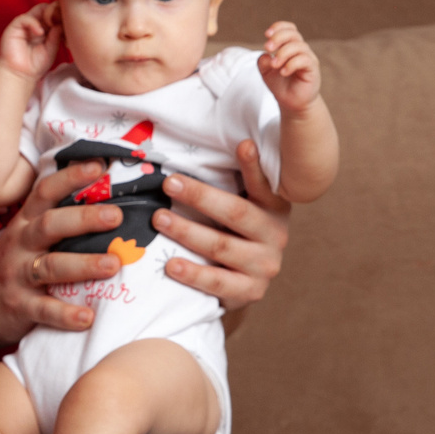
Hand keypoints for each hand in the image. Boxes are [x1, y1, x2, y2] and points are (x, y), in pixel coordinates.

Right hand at [0, 3, 63, 80]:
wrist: (21, 75)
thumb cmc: (35, 65)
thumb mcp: (52, 49)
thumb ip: (56, 36)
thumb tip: (62, 23)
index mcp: (44, 29)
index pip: (53, 14)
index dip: (60, 15)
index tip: (68, 21)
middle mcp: (34, 25)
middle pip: (46, 9)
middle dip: (55, 13)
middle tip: (61, 20)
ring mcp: (24, 25)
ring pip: (37, 9)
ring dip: (47, 16)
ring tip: (51, 27)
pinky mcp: (14, 28)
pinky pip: (25, 18)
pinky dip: (34, 23)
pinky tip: (40, 33)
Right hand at [0, 157, 127, 348]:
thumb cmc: (12, 266)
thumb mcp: (25, 236)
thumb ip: (56, 222)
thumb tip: (107, 202)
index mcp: (25, 222)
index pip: (45, 192)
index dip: (70, 177)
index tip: (99, 165)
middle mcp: (20, 244)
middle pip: (50, 225)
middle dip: (84, 219)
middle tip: (116, 216)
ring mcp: (18, 275)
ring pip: (51, 266)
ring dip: (84, 264)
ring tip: (113, 264)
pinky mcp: (19, 307)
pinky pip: (44, 310)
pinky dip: (67, 315)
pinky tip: (88, 318)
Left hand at [155, 139, 290, 309]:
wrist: (245, 279)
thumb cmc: (234, 230)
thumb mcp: (239, 201)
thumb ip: (231, 179)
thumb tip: (216, 142)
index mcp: (273, 207)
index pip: (263, 184)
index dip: (253, 166)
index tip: (242, 145)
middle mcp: (275, 235)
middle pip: (235, 213)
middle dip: (200, 197)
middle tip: (169, 183)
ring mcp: (264, 265)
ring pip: (221, 247)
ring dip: (187, 232)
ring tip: (159, 219)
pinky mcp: (251, 291)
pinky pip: (217, 282)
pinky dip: (192, 274)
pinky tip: (170, 265)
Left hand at [260, 21, 320, 113]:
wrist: (291, 103)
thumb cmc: (280, 85)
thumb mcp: (266, 72)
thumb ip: (263, 62)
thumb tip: (265, 54)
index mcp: (290, 46)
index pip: (289, 28)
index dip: (279, 27)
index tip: (266, 34)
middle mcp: (301, 49)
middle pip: (293, 34)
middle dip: (278, 38)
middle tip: (267, 48)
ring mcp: (308, 58)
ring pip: (298, 46)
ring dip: (283, 53)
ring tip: (274, 65)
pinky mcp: (312, 69)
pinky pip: (304, 60)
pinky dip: (291, 64)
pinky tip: (283, 72)